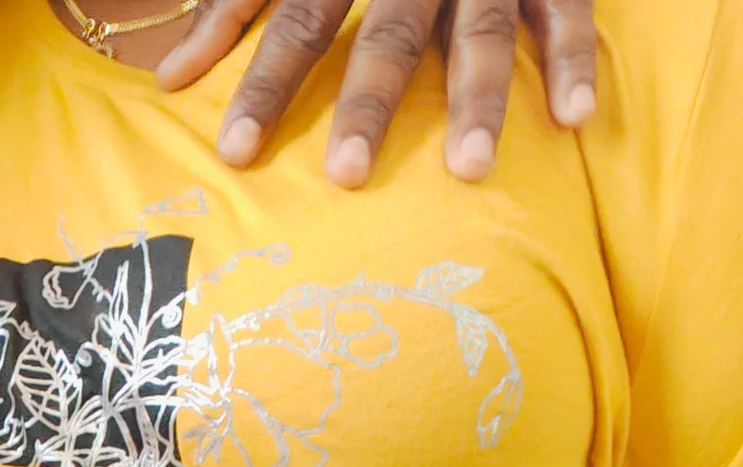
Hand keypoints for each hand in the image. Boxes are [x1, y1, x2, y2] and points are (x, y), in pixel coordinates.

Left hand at [155, 0, 598, 187]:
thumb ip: (230, 8)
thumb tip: (167, 81)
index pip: (294, 26)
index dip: (264, 87)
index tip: (235, 153)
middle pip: (386, 35)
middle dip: (367, 102)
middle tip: (347, 175)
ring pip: (480, 31)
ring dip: (478, 100)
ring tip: (468, 170)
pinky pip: (567, 10)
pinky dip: (575, 60)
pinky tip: (574, 120)